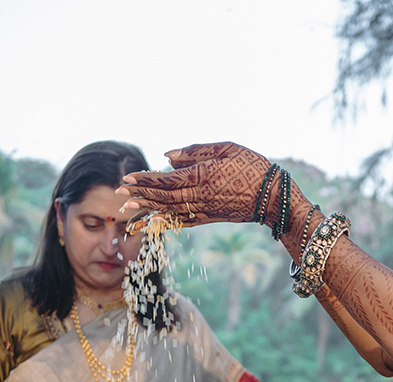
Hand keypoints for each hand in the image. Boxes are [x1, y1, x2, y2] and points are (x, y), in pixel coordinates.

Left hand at [118, 143, 272, 226]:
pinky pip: (184, 220)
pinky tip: (153, 222)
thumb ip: (196, 151)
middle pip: (163, 196)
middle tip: (119, 193)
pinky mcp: (210, 218)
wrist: (273, 196)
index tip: (127, 178)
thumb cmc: (252, 166)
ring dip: (147, 208)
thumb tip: (167, 157)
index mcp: (203, 175)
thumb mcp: (226, 148)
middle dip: (139, 194)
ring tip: (128, 208)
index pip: (166, 179)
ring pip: (169, 210)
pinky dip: (166, 221)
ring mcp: (205, 209)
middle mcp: (200, 195)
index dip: (145, 179)